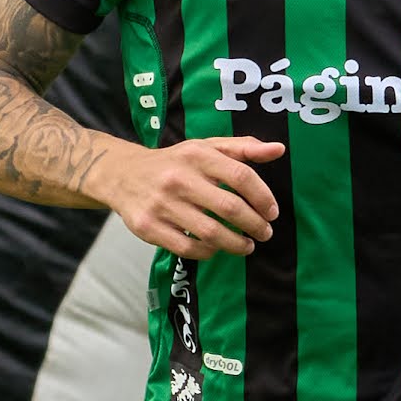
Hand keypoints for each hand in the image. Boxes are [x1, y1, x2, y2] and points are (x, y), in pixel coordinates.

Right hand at [104, 133, 282, 259]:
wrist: (122, 174)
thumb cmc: (174, 162)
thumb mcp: (205, 147)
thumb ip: (243, 148)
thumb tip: (278, 150)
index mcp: (197, 155)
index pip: (241, 176)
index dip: (263, 197)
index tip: (272, 212)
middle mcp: (179, 178)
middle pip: (230, 208)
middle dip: (255, 225)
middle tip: (265, 233)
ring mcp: (162, 204)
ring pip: (211, 233)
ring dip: (236, 244)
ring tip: (247, 245)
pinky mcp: (149, 227)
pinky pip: (188, 248)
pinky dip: (208, 253)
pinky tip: (216, 249)